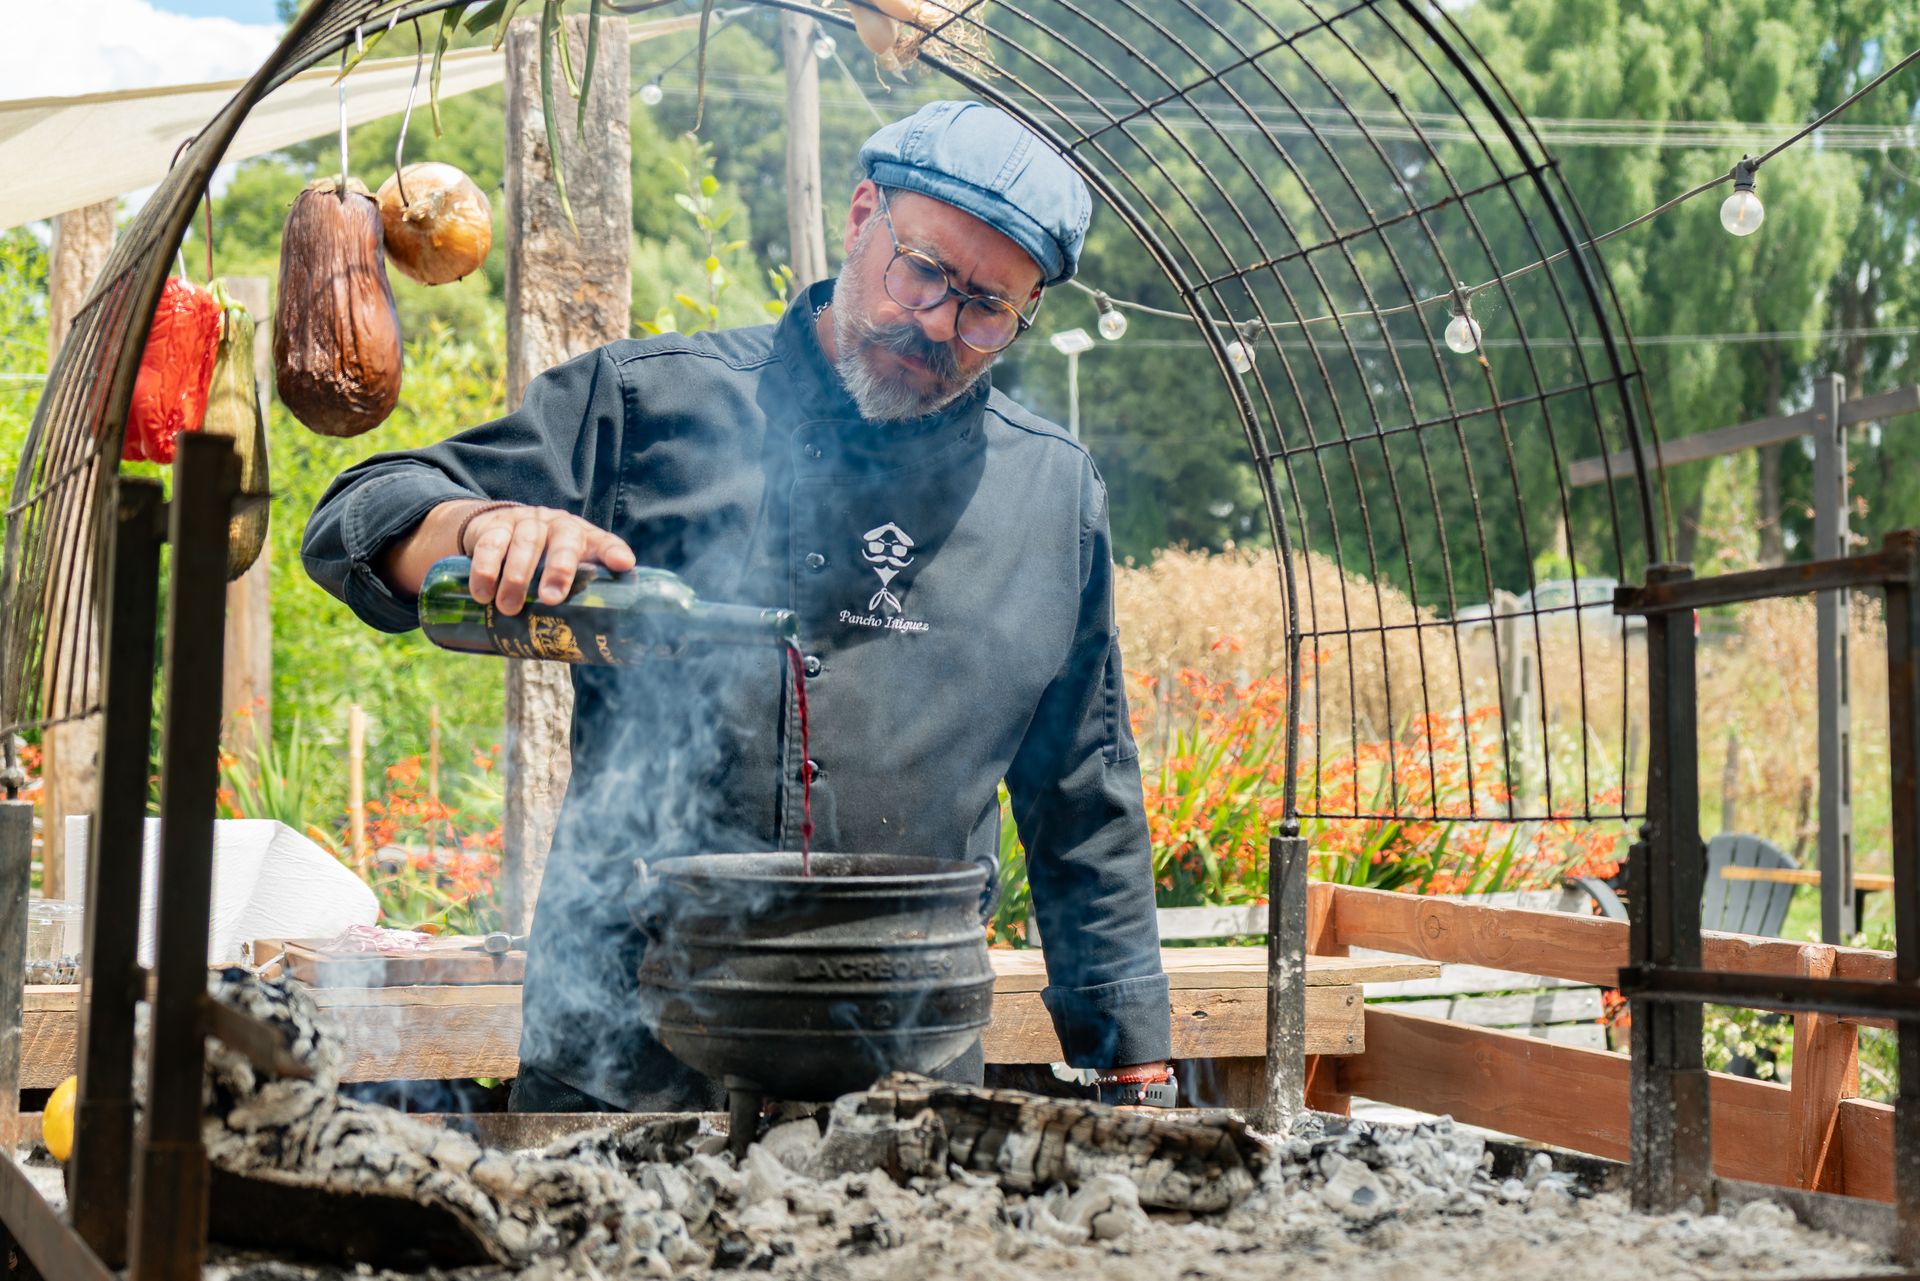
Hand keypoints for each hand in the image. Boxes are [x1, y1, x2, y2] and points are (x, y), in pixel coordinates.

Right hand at [461, 504, 635, 615]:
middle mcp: (557, 526)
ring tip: (508, 608)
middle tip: (550, 599)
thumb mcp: (561, 573)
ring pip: (525, 543)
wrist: (498, 527)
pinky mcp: (495, 525)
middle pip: (564, 541)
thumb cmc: (540, 561)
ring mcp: (526, 522)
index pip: (604, 542)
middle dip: (559, 569)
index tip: (623, 564)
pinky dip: (484, 570)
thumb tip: (589, 646)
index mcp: (582, 539)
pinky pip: (490, 544)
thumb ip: (576, 599)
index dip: (613, 552)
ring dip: (516, 576)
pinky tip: (481, 593)